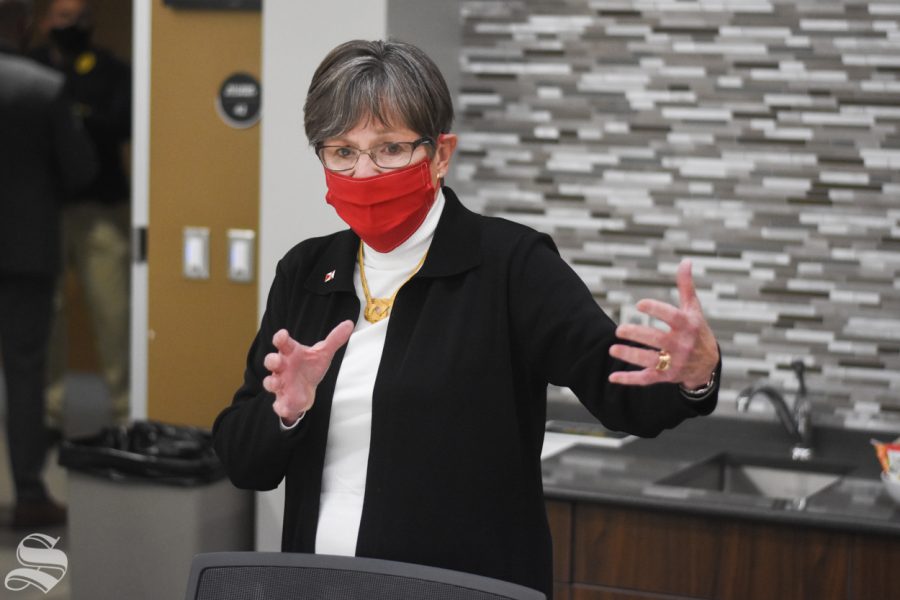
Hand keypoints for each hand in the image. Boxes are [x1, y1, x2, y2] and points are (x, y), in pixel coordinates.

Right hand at [263, 320, 353, 424]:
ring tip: (277, 384)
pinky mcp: (282, 399)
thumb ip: (334, 339)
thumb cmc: (310, 366)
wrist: (306, 389)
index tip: (282, 335)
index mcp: (291, 353)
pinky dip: (280, 406)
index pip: (283, 343)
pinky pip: (278, 404)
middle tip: (276, 361)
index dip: (280, 338)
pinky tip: (284, 407)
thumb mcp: (323, 353)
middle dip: (272, 360)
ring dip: (271, 383)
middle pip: (271, 361)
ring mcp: (280, 383)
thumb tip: (349, 324)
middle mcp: (282, 367)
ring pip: (270, 382)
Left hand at [608, 260, 718, 388]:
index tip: (639, 304)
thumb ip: (686, 286)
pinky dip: (629, 380)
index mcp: (688, 326)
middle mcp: (682, 345)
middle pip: (658, 340)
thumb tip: (685, 261)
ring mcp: (673, 363)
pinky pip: (646, 379)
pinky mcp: (665, 376)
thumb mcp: (694, 309)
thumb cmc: (697, 331)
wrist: (708, 365)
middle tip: (619, 329)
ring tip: (613, 348)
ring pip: (650, 361)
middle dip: (638, 335)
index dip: (656, 309)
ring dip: (631, 356)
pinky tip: (613, 377)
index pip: (672, 317)